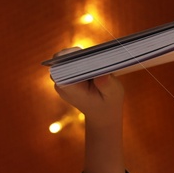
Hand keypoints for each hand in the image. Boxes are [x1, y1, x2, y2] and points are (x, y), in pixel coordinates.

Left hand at [52, 48, 126, 172]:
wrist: (104, 118)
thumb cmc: (108, 106)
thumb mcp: (112, 94)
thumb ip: (106, 82)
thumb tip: (102, 74)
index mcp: (67, 86)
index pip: (62, 63)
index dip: (71, 54)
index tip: (84, 54)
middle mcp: (61, 81)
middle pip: (63, 58)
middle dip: (78, 54)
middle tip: (96, 58)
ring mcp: (63, 78)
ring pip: (69, 58)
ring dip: (83, 57)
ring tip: (98, 65)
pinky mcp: (69, 74)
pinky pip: (74, 61)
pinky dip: (84, 59)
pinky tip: (97, 65)